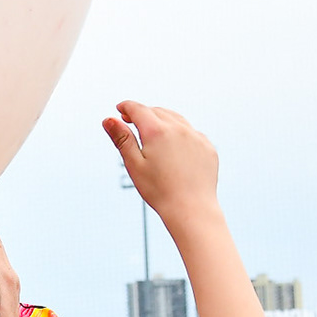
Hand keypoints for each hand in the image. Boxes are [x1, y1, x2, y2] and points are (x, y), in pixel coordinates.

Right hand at [102, 102, 218, 220]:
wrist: (192, 209)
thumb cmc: (159, 190)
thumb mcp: (134, 164)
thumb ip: (122, 139)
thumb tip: (108, 119)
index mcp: (157, 131)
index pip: (138, 109)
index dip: (126, 107)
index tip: (119, 109)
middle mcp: (179, 128)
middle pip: (157, 111)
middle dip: (143, 112)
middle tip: (130, 119)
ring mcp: (196, 136)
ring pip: (176, 119)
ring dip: (162, 119)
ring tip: (151, 128)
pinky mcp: (208, 147)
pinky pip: (191, 132)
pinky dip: (180, 132)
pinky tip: (174, 143)